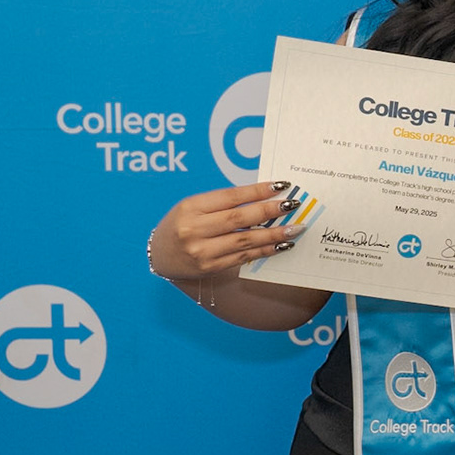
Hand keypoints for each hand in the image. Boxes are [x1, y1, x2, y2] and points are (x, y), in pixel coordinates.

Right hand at [148, 181, 305, 278]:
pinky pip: (244, 257)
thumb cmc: (181, 225)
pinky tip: (281, 245)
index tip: (281, 186)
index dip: (257, 191)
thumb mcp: (194, 206)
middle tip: (293, 205)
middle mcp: (194, 229)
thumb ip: (223, 203)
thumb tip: (264, 196)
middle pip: (239, 218)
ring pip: (245, 240)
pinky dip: (265, 250)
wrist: (160, 256)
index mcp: (191, 207)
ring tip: (295, 228)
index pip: (230, 196)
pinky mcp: (210, 268)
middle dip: (270, 210)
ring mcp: (202, 251)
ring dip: (274, 234)